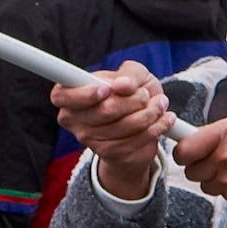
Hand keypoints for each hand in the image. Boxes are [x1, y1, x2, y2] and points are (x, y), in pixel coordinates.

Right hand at [56, 65, 173, 192]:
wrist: (142, 123)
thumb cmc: (132, 92)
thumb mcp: (134, 74)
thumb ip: (129, 73)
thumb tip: (123, 85)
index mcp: (70, 94)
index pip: (62, 96)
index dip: (84, 94)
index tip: (107, 90)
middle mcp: (73, 118)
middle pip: (103, 111)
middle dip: (133, 100)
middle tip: (146, 94)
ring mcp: (89, 139)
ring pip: (123, 126)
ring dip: (149, 113)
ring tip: (159, 104)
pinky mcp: (109, 154)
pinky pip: (135, 141)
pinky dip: (156, 127)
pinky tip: (164, 119)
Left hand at [176, 112, 226, 214]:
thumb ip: (220, 131)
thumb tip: (193, 139)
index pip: (184, 150)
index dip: (183, 152)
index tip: (187, 151)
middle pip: (191, 171)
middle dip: (202, 166)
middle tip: (222, 158)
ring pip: (207, 185)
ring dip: (218, 178)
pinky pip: (226, 196)